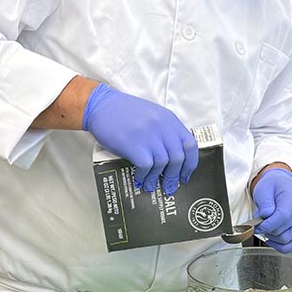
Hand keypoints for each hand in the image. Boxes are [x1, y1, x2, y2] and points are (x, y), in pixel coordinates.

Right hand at [82, 84, 197, 194]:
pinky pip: (146, 166)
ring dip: (157, 178)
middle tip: (169, 185)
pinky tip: (140, 179)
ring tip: (151, 185)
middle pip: (178, 157)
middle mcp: (162, 127)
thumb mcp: (152, 115)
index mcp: (169, 119)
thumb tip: (171, 157)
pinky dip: (144, 176)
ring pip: (163, 164)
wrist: (100, 105)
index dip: (190, 163)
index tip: (185, 174)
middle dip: (174, 176)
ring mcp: (148, 136)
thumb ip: (164, 132)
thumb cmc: (123, 111)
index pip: (190, 145)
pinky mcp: (134, 145)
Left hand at [251, 167, 291, 253]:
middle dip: (267, 231)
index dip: (268, 225)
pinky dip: (282, 246)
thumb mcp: (264, 189)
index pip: (283, 217)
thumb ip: (265, 203)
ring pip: (288, 240)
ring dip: (273, 238)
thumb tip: (265, 218)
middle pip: (284, 231)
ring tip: (265, 229)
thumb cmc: (273, 185)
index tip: (256, 226)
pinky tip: (272, 240)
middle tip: (258, 225)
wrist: (281, 183)